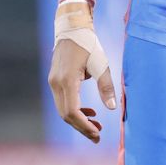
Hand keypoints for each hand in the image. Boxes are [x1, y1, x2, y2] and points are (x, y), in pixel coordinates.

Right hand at [48, 0, 115, 142]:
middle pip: (66, 115)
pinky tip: (90, 111)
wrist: (73, 27)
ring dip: (79, 119)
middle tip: (98, 136)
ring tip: (97, 125)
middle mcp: (56, 84)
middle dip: (82, 127)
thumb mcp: (101, 63)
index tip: (97, 133)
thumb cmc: (89, 44)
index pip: (72, 112)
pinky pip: (63, 101)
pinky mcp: (55, 80)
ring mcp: (53, 82)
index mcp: (67, 81)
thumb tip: (112, 108)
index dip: (84, 125)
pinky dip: (75, 109)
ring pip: (63, 110)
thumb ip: (106, 86)